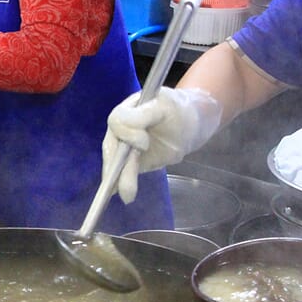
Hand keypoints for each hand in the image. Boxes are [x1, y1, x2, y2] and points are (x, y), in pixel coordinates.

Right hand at [103, 87, 222, 202]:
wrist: (190, 124)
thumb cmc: (179, 112)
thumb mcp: (166, 107)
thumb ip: (143, 116)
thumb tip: (129, 137)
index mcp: (128, 108)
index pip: (117, 121)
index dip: (128, 133)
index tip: (144, 143)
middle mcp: (121, 128)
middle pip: (112, 145)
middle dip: (117, 165)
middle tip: (126, 182)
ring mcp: (124, 146)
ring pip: (116, 162)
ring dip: (120, 178)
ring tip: (127, 195)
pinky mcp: (132, 161)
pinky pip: (123, 172)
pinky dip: (120, 183)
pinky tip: (118, 193)